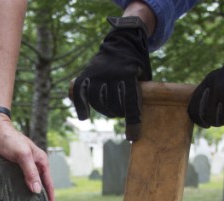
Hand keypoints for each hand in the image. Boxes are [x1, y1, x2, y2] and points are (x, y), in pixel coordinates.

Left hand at [0, 114, 54, 200]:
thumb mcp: (23, 154)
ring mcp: (22, 170)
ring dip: (25, 199)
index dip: (50, 199)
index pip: (49, 185)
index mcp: (41, 162)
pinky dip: (14, 194)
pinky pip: (15, 186)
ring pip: (27, 188)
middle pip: (38, 188)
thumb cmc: (9, 138)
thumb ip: (31, 171)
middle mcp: (33, 167)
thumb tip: (37, 191)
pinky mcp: (11, 172)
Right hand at [71, 16, 151, 139]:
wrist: (123, 40)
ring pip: (98, 102)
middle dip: (119, 113)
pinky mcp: (86, 74)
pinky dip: (81, 106)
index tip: (132, 136)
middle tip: (121, 112)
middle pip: (114, 105)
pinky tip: (84, 116)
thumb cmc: (138, 64)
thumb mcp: (144, 76)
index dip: (132, 122)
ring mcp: (97, 74)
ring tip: (110, 109)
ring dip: (105, 110)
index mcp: (129, 74)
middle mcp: (111, 74)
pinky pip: (79, 93)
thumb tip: (138, 122)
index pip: (130, 103)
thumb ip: (141, 95)